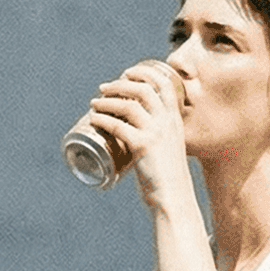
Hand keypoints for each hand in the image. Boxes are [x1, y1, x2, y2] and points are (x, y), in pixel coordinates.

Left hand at [88, 60, 186, 200]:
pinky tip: (93, 119)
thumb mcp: (168, 149)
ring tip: (94, 103)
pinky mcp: (142, 146)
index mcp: (175, 120)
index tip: (128, 73)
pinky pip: (118, 126)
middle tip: (104, 87)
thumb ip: (158, 139)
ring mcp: (155, 133)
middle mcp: (167, 122)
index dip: (144, 73)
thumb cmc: (168, 178)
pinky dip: (103, 119)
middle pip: (143, 89)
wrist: (174, 197)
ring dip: (108, 100)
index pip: (164, 83)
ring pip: (129, 104)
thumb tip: (135, 135)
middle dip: (120, 83)